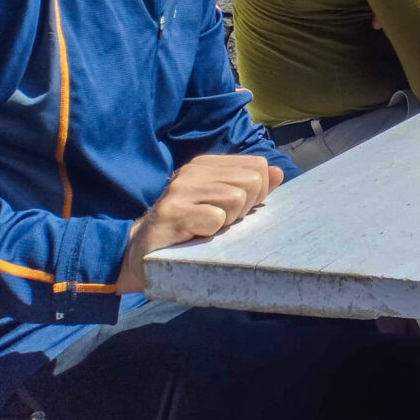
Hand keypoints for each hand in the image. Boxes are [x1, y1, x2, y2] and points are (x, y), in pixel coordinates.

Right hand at [117, 154, 282, 292]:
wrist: (140, 253)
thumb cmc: (186, 229)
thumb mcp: (219, 205)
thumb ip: (250, 188)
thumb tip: (278, 172)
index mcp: (207, 165)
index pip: (258, 166)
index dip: (257, 193)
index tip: (233, 210)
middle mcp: (193, 171)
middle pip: (252, 182)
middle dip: (243, 209)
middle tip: (217, 221)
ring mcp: (181, 189)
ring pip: (236, 199)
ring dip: (226, 221)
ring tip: (204, 228)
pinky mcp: (172, 212)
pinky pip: (215, 218)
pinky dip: (210, 232)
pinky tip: (193, 235)